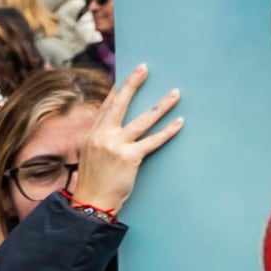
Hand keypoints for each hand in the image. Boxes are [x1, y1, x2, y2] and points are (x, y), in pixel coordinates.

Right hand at [72, 65, 186, 216]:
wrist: (91, 202)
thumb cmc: (94, 180)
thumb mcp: (91, 154)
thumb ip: (101, 139)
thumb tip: (114, 127)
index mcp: (92, 133)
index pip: (107, 106)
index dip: (118, 89)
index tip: (128, 74)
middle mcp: (102, 135)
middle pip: (121, 104)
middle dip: (133, 84)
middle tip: (144, 68)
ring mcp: (116, 146)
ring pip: (143, 120)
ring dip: (161, 105)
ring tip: (175, 93)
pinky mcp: (130, 158)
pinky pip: (153, 141)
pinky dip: (167, 131)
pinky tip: (179, 122)